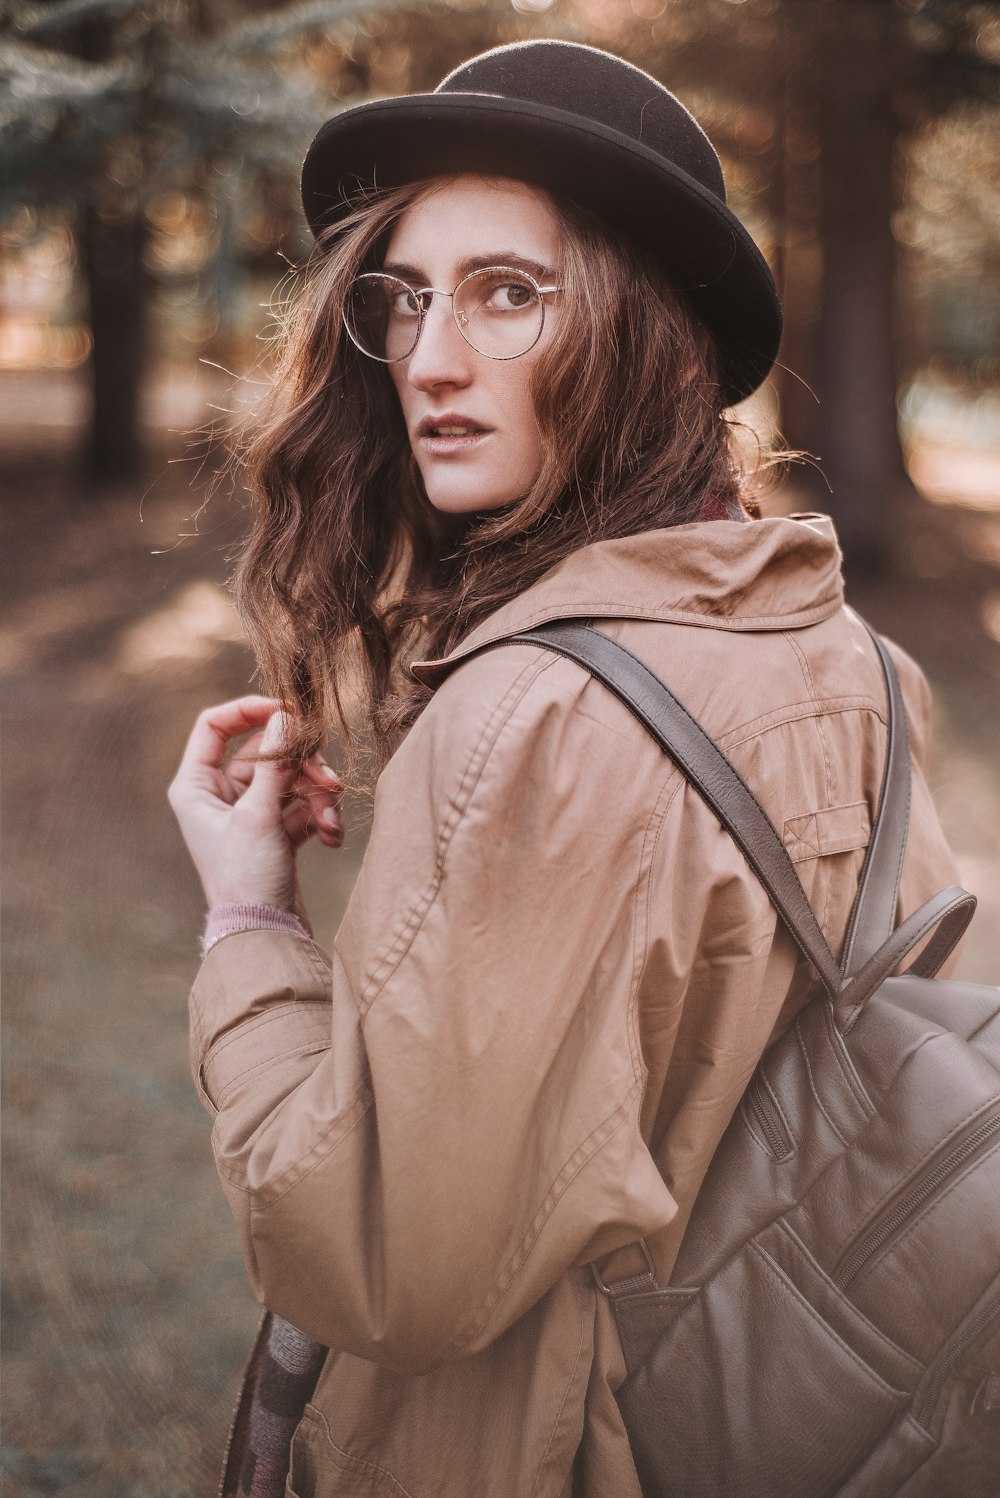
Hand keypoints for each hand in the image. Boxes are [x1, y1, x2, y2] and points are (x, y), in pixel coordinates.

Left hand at [167, 696, 343, 911]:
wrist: (264, 935)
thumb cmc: (246, 878)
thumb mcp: (259, 815)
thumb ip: (276, 763)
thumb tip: (286, 717)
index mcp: (196, 786)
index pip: (215, 726)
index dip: (251, 711)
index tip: (289, 711)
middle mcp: (218, 796)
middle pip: (266, 752)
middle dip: (302, 766)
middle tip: (327, 780)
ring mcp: (248, 813)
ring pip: (290, 779)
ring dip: (317, 795)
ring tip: (332, 820)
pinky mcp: (274, 832)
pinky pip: (301, 806)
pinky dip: (319, 816)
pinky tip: (332, 837)